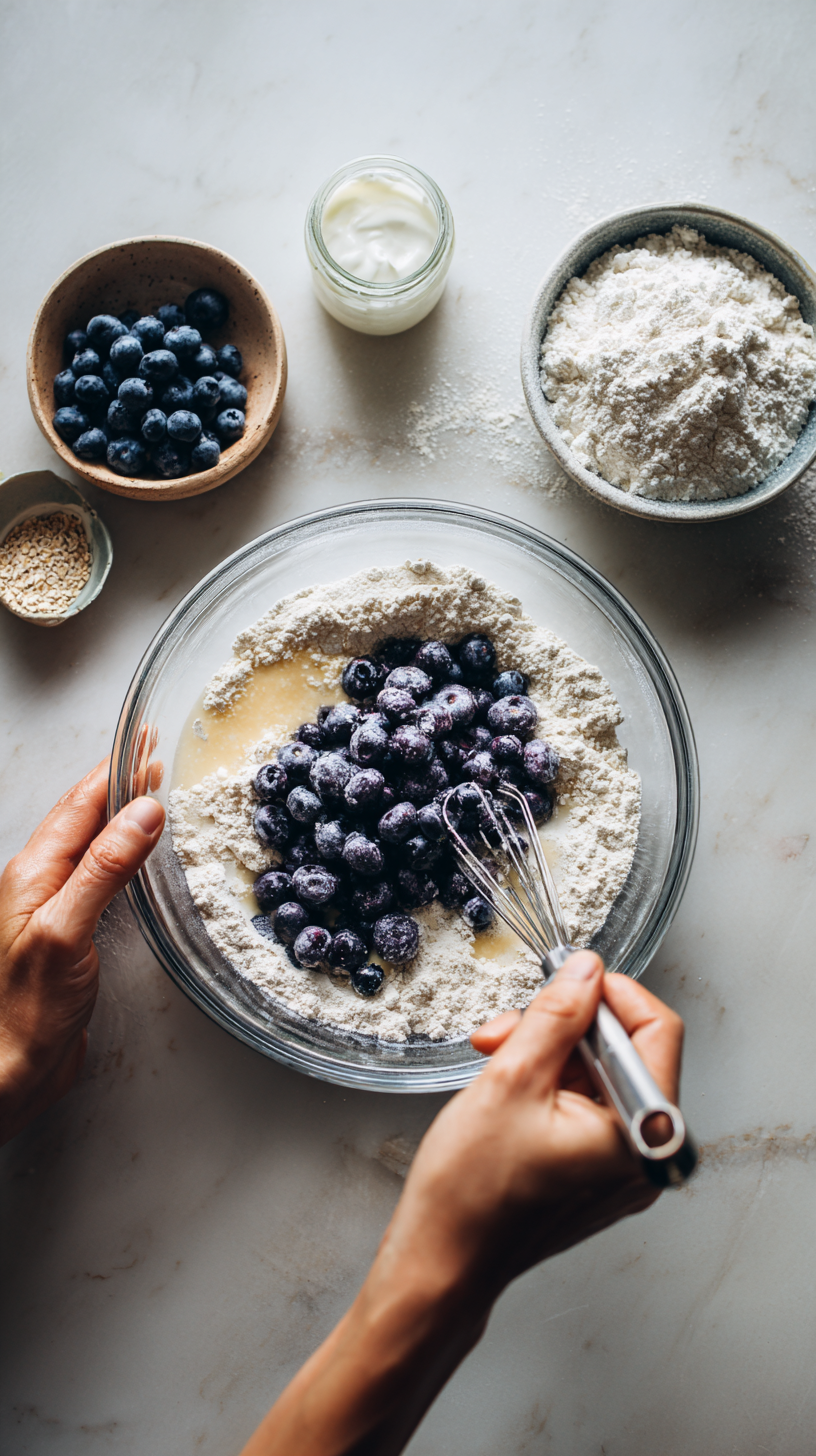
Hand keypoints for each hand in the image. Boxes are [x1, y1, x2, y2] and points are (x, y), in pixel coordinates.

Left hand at [0, 760, 164, 1143]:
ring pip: (89, 846)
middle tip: (152, 755)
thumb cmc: (22, 1013)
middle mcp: (38, 885)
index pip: (80, 805)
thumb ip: (105, 868)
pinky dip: (121, 857)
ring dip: (120, 816)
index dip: (114, 769)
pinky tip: (134, 861)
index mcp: (33, 873)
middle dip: (118, 782)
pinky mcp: (67, 939)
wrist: (7, 1073)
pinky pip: (97, 879)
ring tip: (149, 794)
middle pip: (81, 818)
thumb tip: (144, 811)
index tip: (143, 740)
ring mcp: (51, 911)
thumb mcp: (67, 931)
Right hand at [381, 951, 683, 1299]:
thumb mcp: (510, 1079)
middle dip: (564, 1027)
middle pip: (626, 1051)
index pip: (657, 1031)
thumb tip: (585, 972)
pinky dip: (549, 1085)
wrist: (440, 1262)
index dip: (610, 994)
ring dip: (548, 1054)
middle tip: (509, 1030)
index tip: (567, 981)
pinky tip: (508, 1089)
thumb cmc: (470, 1194)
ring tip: (495, 1060)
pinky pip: (588, 1106)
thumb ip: (556, 1016)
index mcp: (638, 1134)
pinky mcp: (598, 1174)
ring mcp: (622, 1168)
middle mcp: (643, 1154)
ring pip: (600, 1076)